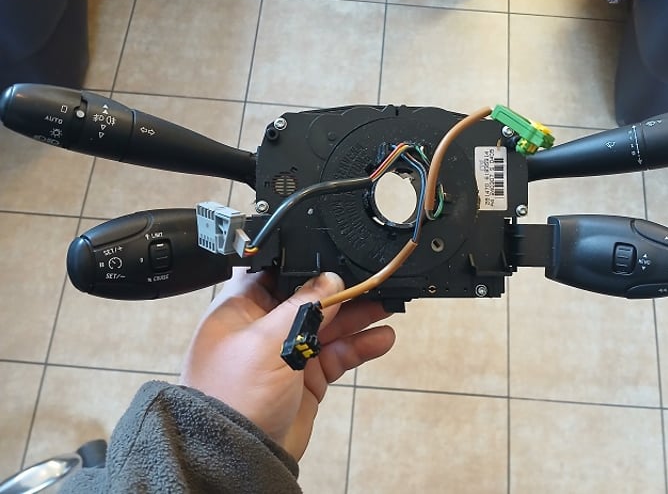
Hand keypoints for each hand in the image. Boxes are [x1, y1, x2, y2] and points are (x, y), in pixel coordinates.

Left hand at [179, 268, 395, 459]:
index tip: (338, 256)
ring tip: (388, 306)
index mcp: (243, 307)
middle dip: (343, 290)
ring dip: (358, 317)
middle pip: (309, 298)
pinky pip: (337, 355)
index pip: (277, 272)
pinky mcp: (305, 378)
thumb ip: (303, 307)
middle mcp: (265, 326)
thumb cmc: (233, 396)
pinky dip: (359, 346)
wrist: (236, 457)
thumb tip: (330, 278)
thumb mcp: (269, 341)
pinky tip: (381, 339)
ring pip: (328, 326)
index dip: (307, 263)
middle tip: (375, 281)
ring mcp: (286, 353)